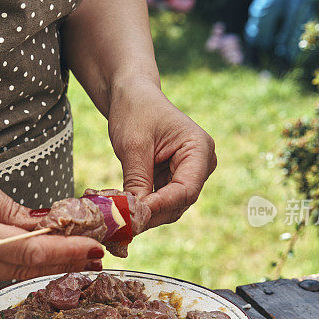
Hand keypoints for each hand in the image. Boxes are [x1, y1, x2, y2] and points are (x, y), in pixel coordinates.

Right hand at [0, 146, 103, 283]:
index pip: (28, 251)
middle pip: (24, 268)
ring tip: (76, 251)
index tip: (94, 248)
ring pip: (11, 272)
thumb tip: (43, 227)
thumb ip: (10, 210)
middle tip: (96, 252)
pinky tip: (41, 252)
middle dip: (63, 260)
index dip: (66, 252)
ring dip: (44, 263)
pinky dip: (19, 262)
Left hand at [108, 79, 215, 228]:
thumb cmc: (135, 110)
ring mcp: (188, 173)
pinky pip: (160, 201)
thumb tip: (135, 214)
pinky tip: (121, 208)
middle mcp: (200, 164)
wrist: (132, 96)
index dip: (161, 205)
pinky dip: (142, 206)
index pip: (186, 189)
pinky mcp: (172, 180)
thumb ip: (137, 180)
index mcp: (200, 149)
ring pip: (170, 206)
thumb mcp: (133, 145)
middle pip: (180, 202)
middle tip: (122, 223)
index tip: (136, 215)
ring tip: (118, 217)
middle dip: (152, 213)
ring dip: (145, 214)